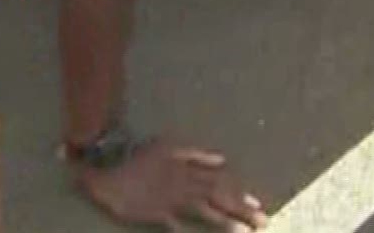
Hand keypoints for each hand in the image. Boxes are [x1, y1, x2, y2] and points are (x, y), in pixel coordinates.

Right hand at [76, 139, 267, 230]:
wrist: (110, 172)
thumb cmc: (140, 159)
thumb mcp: (169, 147)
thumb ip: (196, 154)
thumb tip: (222, 160)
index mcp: (188, 167)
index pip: (219, 181)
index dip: (239, 193)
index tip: (257, 203)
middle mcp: (184, 183)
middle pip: (218, 196)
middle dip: (241, 209)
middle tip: (262, 221)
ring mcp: (172, 199)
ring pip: (205, 211)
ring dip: (226, 222)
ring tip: (244, 232)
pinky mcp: (158, 213)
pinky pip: (178, 226)